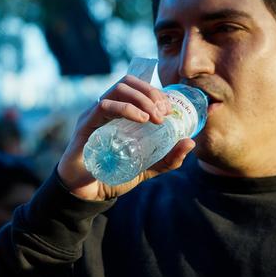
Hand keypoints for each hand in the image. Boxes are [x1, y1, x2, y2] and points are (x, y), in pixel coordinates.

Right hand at [56, 74, 194, 200]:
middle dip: (151, 93)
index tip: (169, 110)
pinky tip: (141, 120)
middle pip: (128, 83)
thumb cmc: (112, 177)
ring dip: (141, 99)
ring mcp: (93, 115)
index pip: (136, 88)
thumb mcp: (147, 168)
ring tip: (154, 118)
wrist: (88, 193)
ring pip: (118, 89)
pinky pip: (104, 106)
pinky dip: (126, 108)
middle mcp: (105, 110)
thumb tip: (190, 142)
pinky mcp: (85, 125)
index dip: (155, 92)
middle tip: (164, 114)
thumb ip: (168, 159)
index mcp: (117, 113)